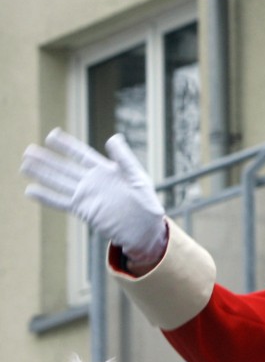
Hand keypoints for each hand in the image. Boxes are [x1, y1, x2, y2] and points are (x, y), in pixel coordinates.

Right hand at [21, 128, 167, 263]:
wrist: (143, 226)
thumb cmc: (144, 200)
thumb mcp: (136, 175)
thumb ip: (123, 157)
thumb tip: (113, 137)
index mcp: (105, 170)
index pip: (81, 154)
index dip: (66, 145)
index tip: (51, 135)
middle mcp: (92, 181)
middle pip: (65, 167)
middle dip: (47, 159)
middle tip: (28, 150)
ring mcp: (86, 195)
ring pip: (59, 182)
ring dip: (42, 174)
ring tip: (24, 165)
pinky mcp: (83, 210)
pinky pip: (61, 202)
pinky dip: (46, 197)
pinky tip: (30, 191)